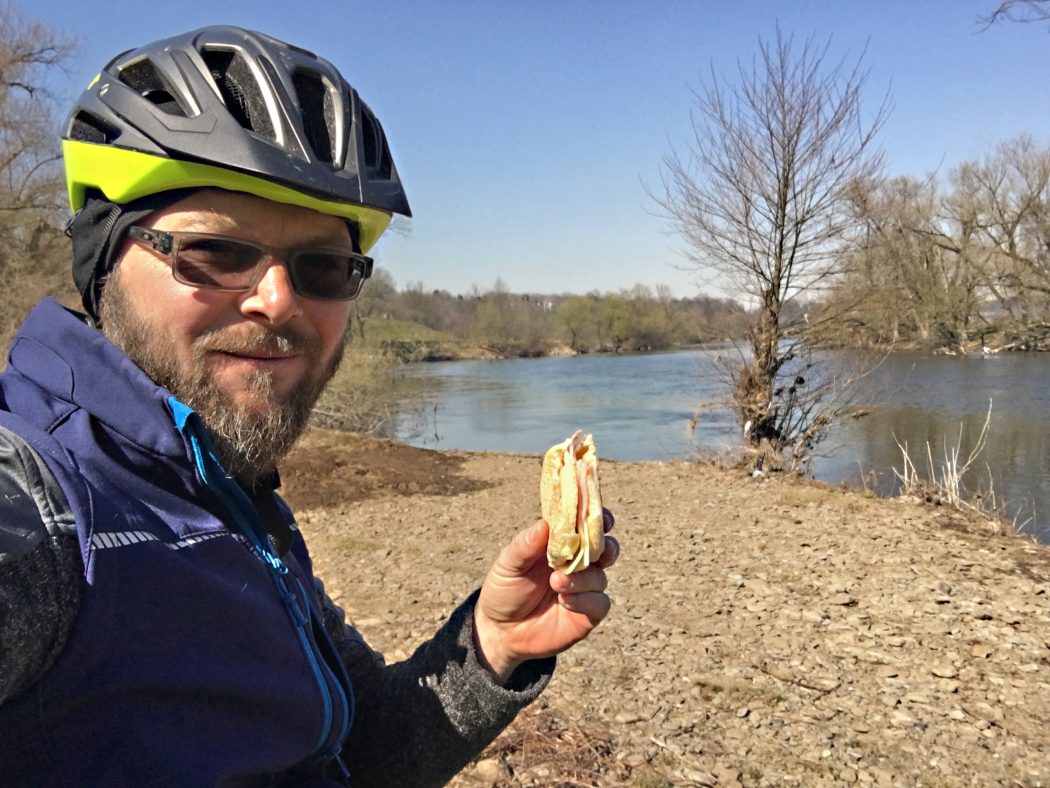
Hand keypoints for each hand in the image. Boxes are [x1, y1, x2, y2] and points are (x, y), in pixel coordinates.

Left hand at [473, 509, 618, 683]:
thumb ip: (526, 545)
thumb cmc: (505, 589)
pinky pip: (600, 603)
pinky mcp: (587, 614)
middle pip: (606, 549)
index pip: (586, 525)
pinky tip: (564, 601)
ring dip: (582, 578)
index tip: (599, 515)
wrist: (500, 631)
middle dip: (607, 546)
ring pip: (599, 576)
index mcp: (560, 544)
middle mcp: (577, 564)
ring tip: (556, 582)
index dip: (597, 517)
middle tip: (597, 549)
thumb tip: (545, 524)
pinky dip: (585, 600)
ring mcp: (584, 589)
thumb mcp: (508, 564)